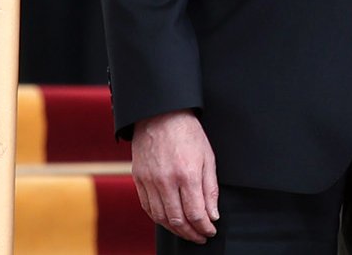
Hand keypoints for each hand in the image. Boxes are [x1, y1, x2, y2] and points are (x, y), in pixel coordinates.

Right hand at [132, 110, 218, 242]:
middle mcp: (166, 181)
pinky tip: (169, 220)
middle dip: (191, 233)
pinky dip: (159, 218)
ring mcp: (150, 181)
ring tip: (186, 231)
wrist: (160, 114)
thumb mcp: (208, 157)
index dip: (205, 228)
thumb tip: (212, 215)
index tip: (210, 231)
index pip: (196, 214)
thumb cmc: (188, 133)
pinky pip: (147, 207)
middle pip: (178, 220)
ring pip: (161, 218)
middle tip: (200, 236)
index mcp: (187, 174)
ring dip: (175, 229)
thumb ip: (210, 189)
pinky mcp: (139, 179)